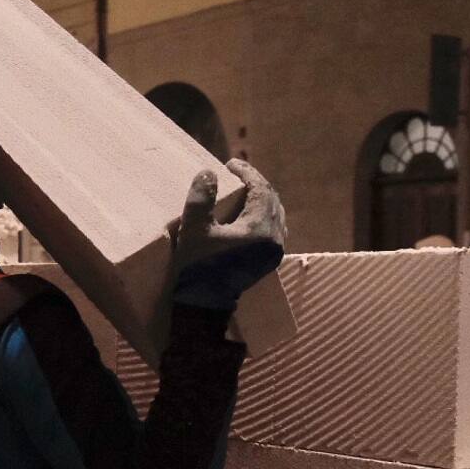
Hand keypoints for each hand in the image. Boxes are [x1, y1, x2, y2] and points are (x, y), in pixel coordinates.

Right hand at [169, 159, 286, 311]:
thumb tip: (208, 173)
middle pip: (271, 200)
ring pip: (275, 214)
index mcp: (259, 230)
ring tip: (242, 191)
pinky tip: (248, 214)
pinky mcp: (268, 261)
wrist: (204, 304)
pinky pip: (274, 228)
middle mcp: (274, 240)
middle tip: (236, 174)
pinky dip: (263, 215)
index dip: (247, 173)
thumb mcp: (194, 231)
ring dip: (261, 199)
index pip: (260, 190)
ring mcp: (274, 252)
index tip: (230, 164)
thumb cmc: (197, 268)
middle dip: (255, 184)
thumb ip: (201, 200)